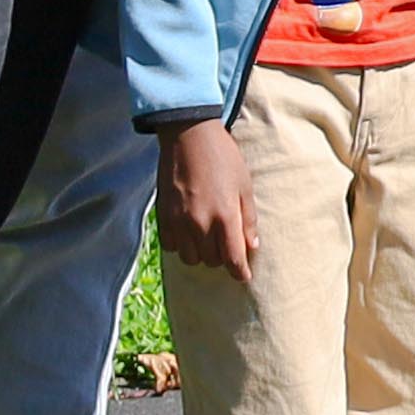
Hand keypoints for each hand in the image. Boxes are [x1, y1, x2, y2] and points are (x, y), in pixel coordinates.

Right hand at [154, 122, 256, 280]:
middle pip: (211, 261)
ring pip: (189, 258)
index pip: (232, 258)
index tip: (243, 277)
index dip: (239, 272)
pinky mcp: (162, 216)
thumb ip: (248, 219)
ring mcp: (178, 221)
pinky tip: (188, 232)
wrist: (188, 137)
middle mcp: (200, 223)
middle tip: (226, 246)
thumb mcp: (244, 186)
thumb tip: (251, 246)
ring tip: (207, 239)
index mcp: (225, 216)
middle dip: (221, 258)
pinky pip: (171, 246)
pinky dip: (181, 245)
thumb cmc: (223, 158)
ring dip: (201, 253)